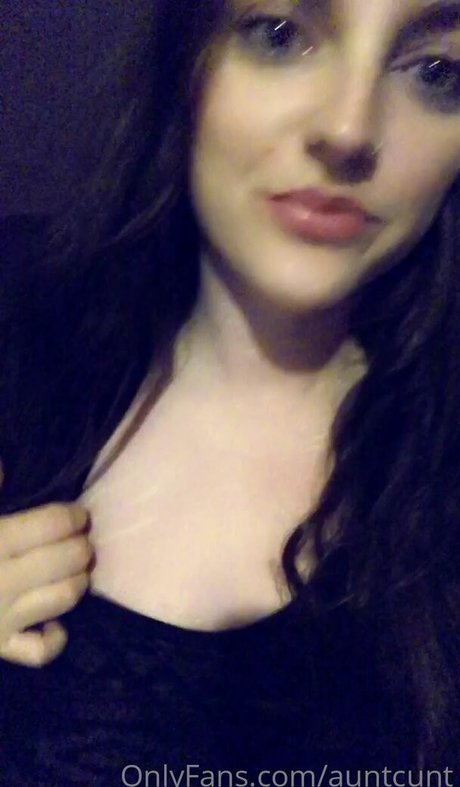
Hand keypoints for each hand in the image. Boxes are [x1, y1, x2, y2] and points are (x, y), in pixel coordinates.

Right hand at [0, 501, 93, 666]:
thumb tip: (4, 467)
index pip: (52, 524)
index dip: (73, 517)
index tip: (79, 515)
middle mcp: (3, 581)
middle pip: (67, 559)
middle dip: (81, 546)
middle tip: (82, 540)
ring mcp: (3, 620)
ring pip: (63, 597)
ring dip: (78, 581)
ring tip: (76, 570)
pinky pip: (41, 650)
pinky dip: (56, 636)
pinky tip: (54, 620)